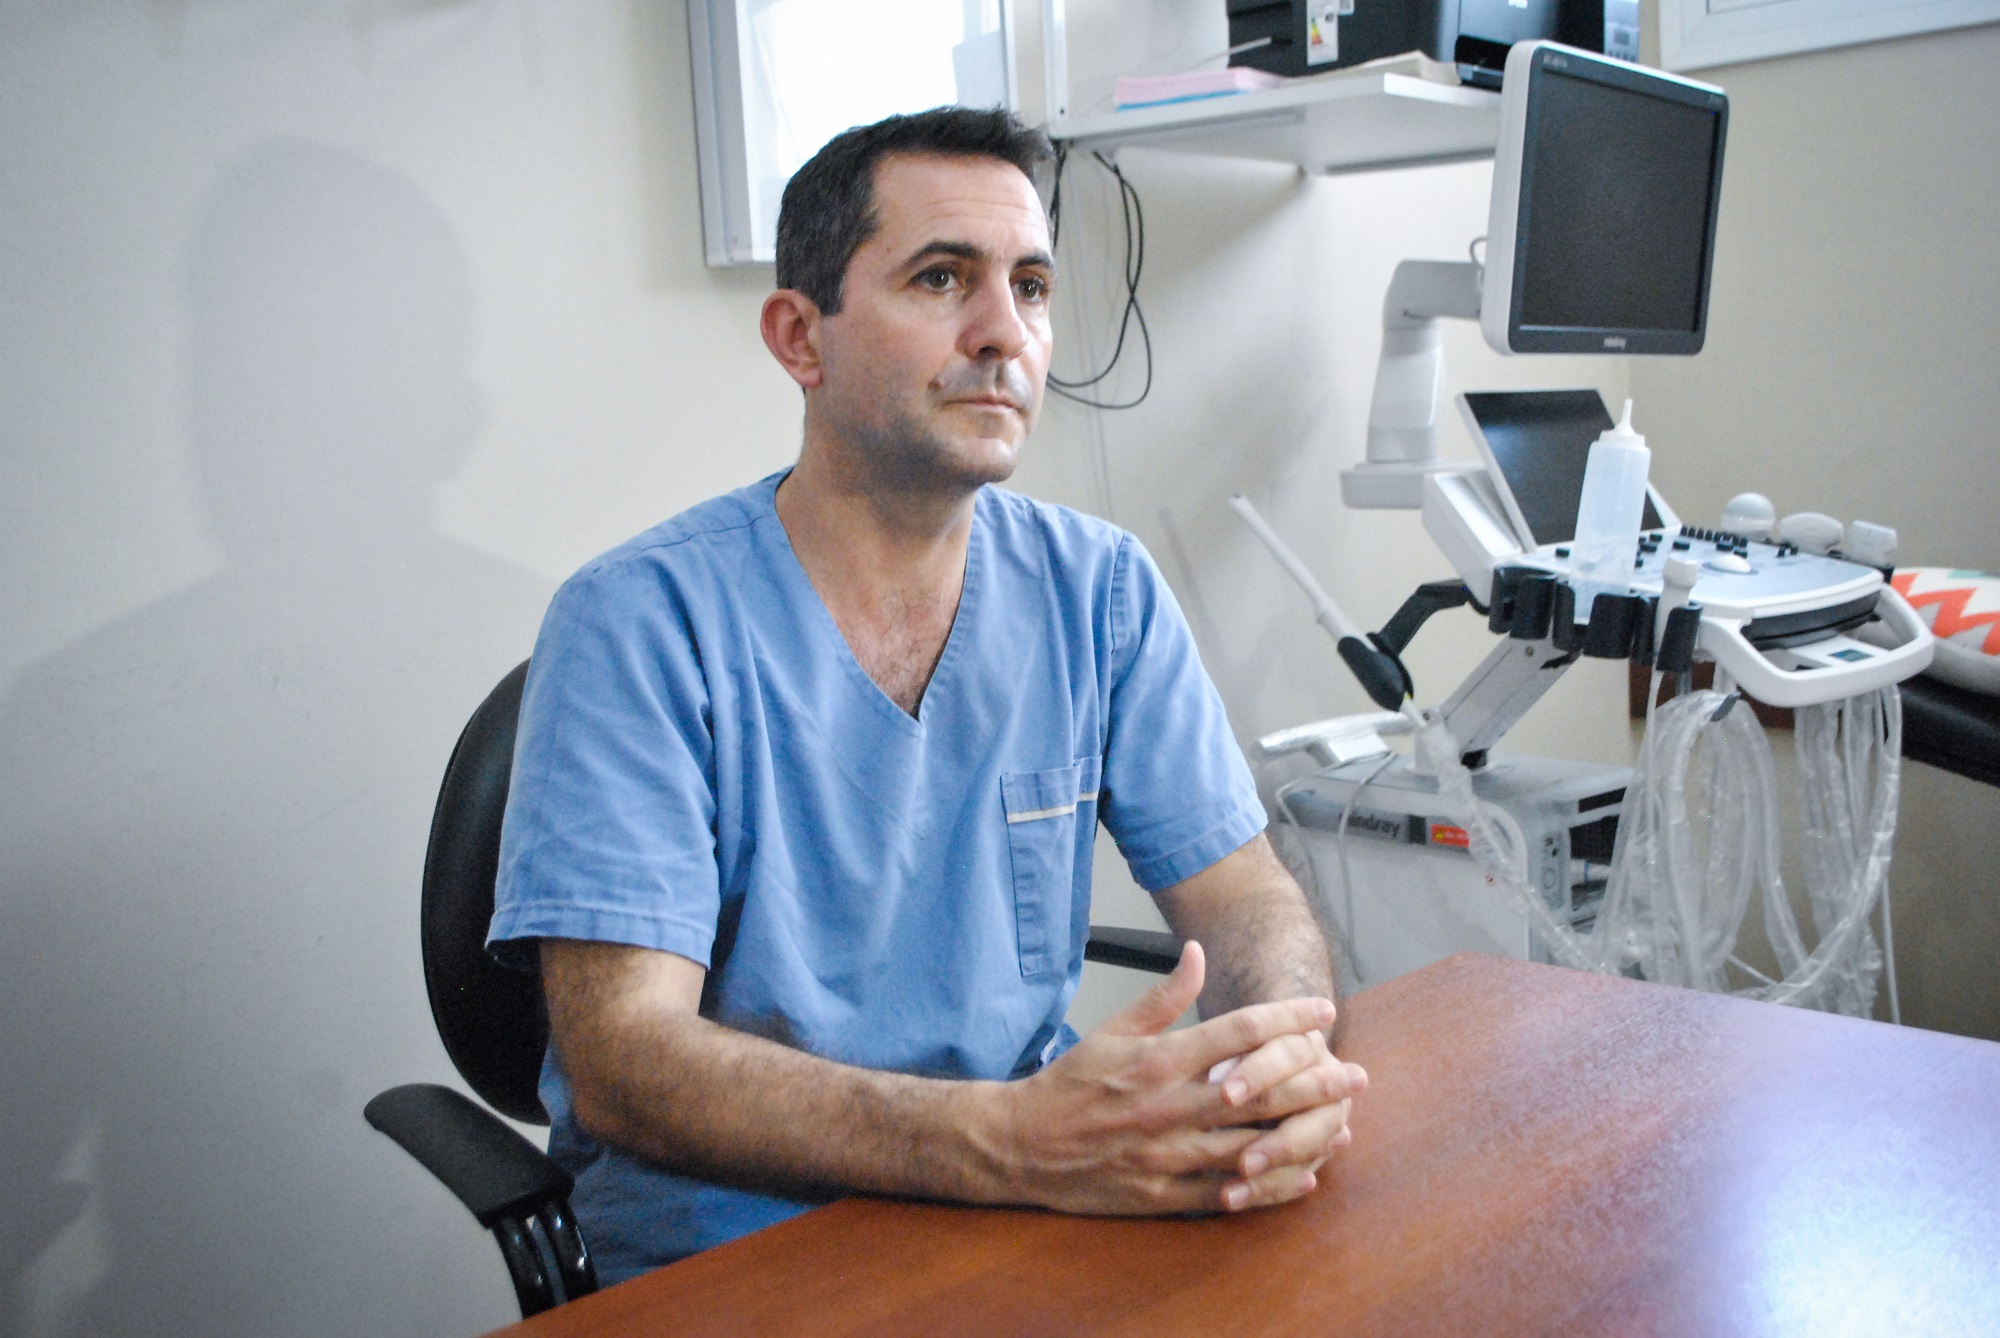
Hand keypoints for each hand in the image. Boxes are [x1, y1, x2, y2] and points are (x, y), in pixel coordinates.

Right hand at [981, 940, 1366, 1215]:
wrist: (1019, 1146)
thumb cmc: (1069, 1085)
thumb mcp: (1112, 1031)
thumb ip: (1162, 996)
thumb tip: (1198, 953)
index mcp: (1158, 1061)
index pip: (1236, 1033)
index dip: (1286, 1018)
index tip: (1320, 1009)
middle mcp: (1168, 1107)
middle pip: (1257, 1091)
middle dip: (1314, 1080)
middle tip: (1356, 1074)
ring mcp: (1166, 1155)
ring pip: (1250, 1145)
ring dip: (1301, 1136)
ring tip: (1343, 1126)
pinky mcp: (1161, 1194)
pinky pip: (1226, 1194)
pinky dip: (1268, 1187)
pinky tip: (1302, 1178)